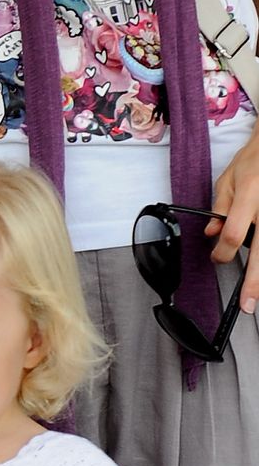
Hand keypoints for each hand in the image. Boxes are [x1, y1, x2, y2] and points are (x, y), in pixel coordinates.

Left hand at [209, 124, 258, 312]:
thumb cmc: (254, 161)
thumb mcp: (229, 179)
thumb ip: (219, 207)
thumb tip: (212, 232)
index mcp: (251, 195)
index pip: (233, 233)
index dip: (222, 252)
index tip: (216, 257)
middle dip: (254, 281)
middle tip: (248, 304)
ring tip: (256, 296)